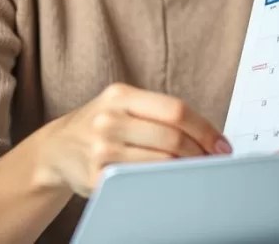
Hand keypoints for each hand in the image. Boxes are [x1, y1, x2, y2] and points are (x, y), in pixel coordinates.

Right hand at [41, 82, 231, 196]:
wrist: (57, 149)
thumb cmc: (101, 125)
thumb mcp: (122, 105)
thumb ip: (157, 113)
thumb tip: (207, 134)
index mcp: (119, 95)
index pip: (175, 110)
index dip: (204, 129)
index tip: (221, 144)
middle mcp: (108, 119)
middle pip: (171, 137)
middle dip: (200, 153)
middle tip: (213, 162)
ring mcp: (100, 149)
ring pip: (160, 162)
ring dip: (185, 169)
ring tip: (196, 171)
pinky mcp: (96, 177)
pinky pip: (141, 182)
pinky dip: (163, 183)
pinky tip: (171, 182)